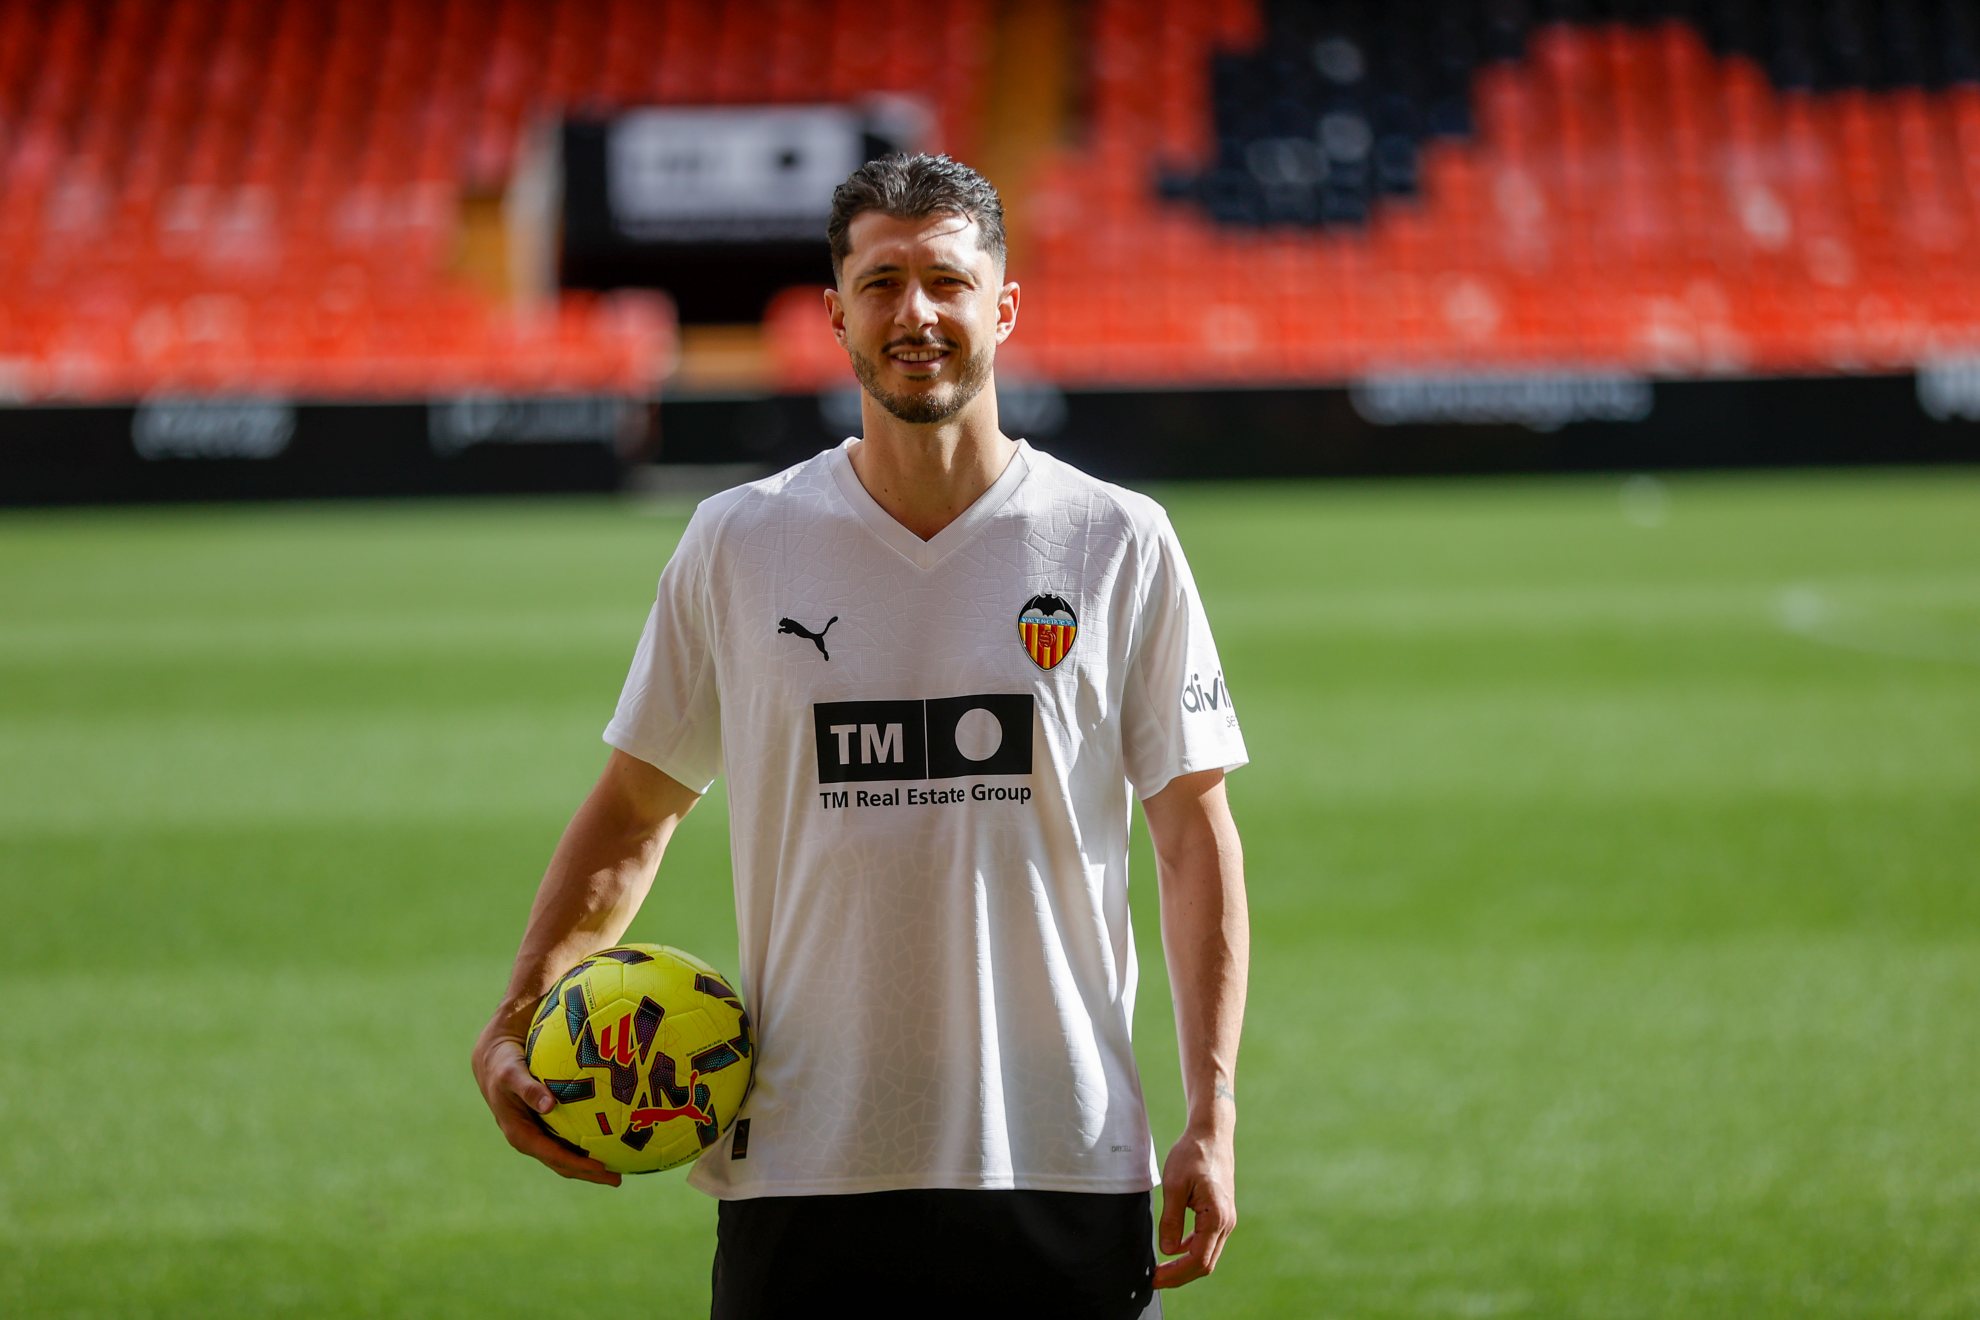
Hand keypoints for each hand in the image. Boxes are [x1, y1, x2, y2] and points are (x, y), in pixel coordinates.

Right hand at [470, 1022, 621, 1186]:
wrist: (493, 1062)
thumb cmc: (504, 1066)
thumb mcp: (512, 1075)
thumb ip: (529, 1089)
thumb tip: (549, 1105)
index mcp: (521, 1135)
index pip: (554, 1156)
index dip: (577, 1164)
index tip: (601, 1168)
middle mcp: (530, 1140)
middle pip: (563, 1164)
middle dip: (589, 1174)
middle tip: (617, 1179)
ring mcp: (538, 1135)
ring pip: (566, 1156)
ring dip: (589, 1165)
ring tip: (618, 1168)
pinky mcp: (545, 1127)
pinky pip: (568, 1141)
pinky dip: (585, 1146)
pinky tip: (607, 1142)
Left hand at [1154, 1125, 1234, 1288]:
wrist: (1211, 1135)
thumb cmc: (1193, 1155)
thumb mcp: (1174, 1186)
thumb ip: (1171, 1220)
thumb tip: (1168, 1250)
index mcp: (1216, 1217)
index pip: (1198, 1259)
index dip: (1176, 1274)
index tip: (1155, 1278)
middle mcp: (1227, 1222)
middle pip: (1205, 1263)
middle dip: (1180, 1276)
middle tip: (1155, 1279)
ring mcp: (1227, 1219)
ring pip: (1208, 1255)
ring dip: (1186, 1265)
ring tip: (1162, 1269)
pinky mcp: (1222, 1214)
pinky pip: (1209, 1242)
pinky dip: (1192, 1251)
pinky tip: (1175, 1249)